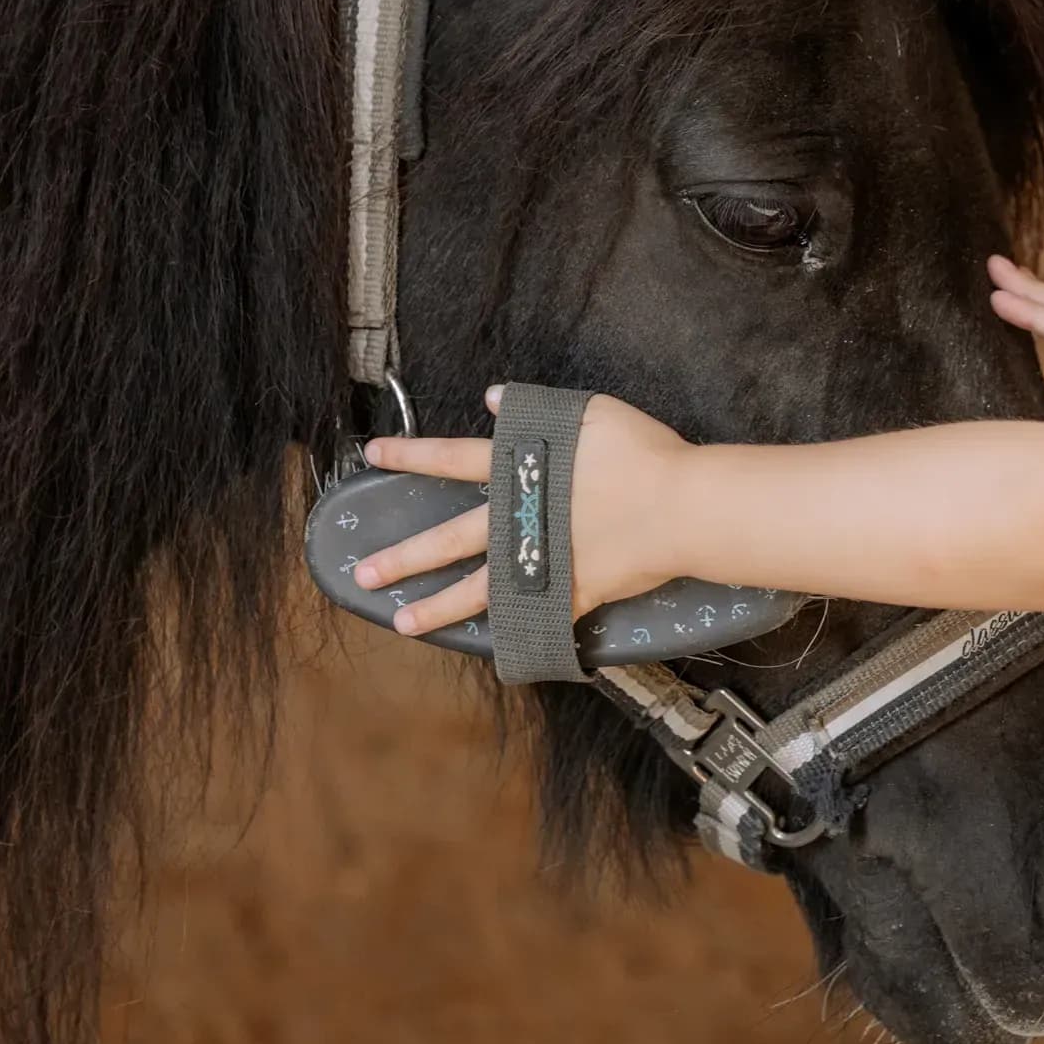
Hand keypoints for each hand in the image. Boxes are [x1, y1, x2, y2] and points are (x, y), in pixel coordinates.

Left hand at [351, 388, 691, 636]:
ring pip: (475, 590)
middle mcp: (518, 519)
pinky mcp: (570, 593)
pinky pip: (531, 616)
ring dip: (434, 606)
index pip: (451, 459)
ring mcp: (540, 561)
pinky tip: (488, 645)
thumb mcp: (591, 411)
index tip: (372, 456)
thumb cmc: (643, 453)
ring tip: (399, 623)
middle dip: (401, 555)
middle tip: (362, 570)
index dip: (410, 456)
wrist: (681, 506)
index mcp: (519, 469)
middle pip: (447, 539)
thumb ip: (535, 409)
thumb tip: (491, 399)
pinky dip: (511, 631)